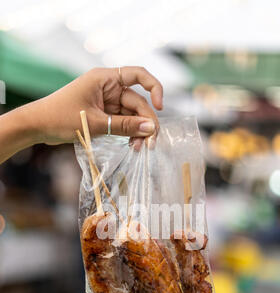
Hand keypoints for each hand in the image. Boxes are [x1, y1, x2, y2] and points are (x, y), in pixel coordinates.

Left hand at [31, 66, 162, 145]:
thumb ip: (124, 126)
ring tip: (139, 149)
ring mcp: (106, 102)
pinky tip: (132, 146)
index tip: (161, 107)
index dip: (154, 88)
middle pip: (138, 102)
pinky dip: (128, 133)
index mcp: (105, 79)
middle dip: (146, 122)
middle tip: (150, 144)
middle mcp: (108, 88)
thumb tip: (151, 128)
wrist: (37, 126)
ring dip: (138, 131)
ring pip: (132, 115)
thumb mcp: (95, 123)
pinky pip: (123, 123)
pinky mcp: (103, 115)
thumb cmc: (60, 117)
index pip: (138, 75)